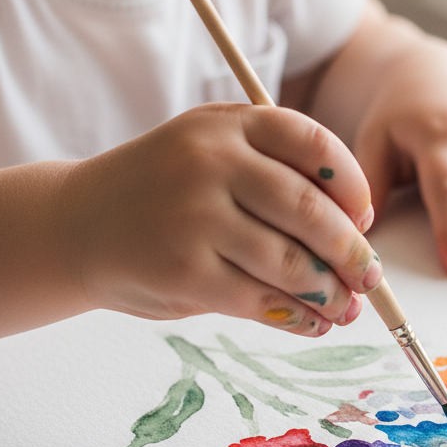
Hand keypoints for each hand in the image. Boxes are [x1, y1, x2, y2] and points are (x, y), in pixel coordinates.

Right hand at [65, 103, 382, 335]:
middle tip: (369, 277)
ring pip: (293, 264)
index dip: (354, 188)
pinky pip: (263, 300)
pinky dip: (300, 318)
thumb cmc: (166, 192)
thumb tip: (359, 234)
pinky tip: (313, 322)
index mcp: (230, 124)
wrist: (76, 225)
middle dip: (353, 253)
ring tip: (346, 308)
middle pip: (311, 212)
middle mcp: (211, 163)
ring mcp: (195, 217)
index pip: (317, 146)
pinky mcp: (185, 272)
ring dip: (332, 294)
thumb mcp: (215, 152)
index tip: (363, 220)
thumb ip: (279, 174)